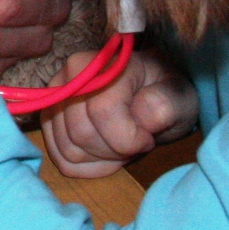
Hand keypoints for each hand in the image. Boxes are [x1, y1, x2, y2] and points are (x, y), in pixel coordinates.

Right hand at [39, 46, 198, 179]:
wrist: (150, 95)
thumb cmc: (164, 95)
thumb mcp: (179, 97)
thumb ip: (164, 103)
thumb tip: (141, 113)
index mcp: (104, 63)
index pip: (103, 112)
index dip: (129, 137)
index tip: (147, 137)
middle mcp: (71, 74)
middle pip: (81, 134)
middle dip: (114, 150)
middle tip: (134, 141)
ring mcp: (55, 96)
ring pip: (68, 150)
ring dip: (101, 158)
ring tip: (120, 144)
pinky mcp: (49, 118)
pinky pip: (59, 159)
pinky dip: (87, 166)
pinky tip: (105, 153)